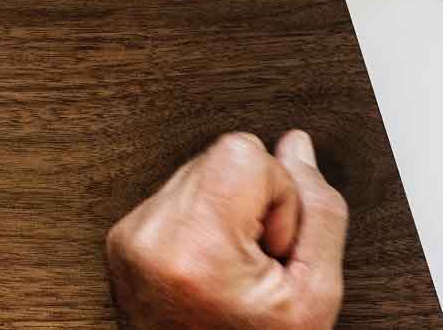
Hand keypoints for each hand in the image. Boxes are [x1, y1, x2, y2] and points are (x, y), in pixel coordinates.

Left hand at [106, 130, 347, 329]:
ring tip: (230, 270)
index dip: (277, 196)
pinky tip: (209, 268)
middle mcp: (151, 237)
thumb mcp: (314, 296)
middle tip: (254, 265)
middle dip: (251, 204)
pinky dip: (199, 225)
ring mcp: (131, 239)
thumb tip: (297, 146)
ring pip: (200, 171)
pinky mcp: (122, 241)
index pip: (243, 151)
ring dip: (225, 213)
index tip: (270, 249)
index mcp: (194, 249)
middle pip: (222, 157)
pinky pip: (175, 196)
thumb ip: (319, 213)